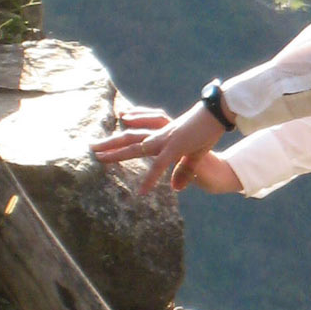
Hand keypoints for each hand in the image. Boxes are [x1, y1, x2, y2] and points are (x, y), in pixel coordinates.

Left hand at [91, 104, 240, 195]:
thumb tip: (175, 187)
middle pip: (130, 136)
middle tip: (91, 146)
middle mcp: (161, 134)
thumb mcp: (195, 157)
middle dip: (110, 143)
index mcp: (164, 133)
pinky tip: (143, 191)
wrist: (219, 118)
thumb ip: (184, 171)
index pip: (139, 132)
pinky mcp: (176, 147)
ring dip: (116, 152)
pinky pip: (159, 165)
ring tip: (98, 157)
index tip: (108, 139)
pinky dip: (151, 178)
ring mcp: (166, 139)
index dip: (124, 135)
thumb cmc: (209, 134)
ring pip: (136, 145)